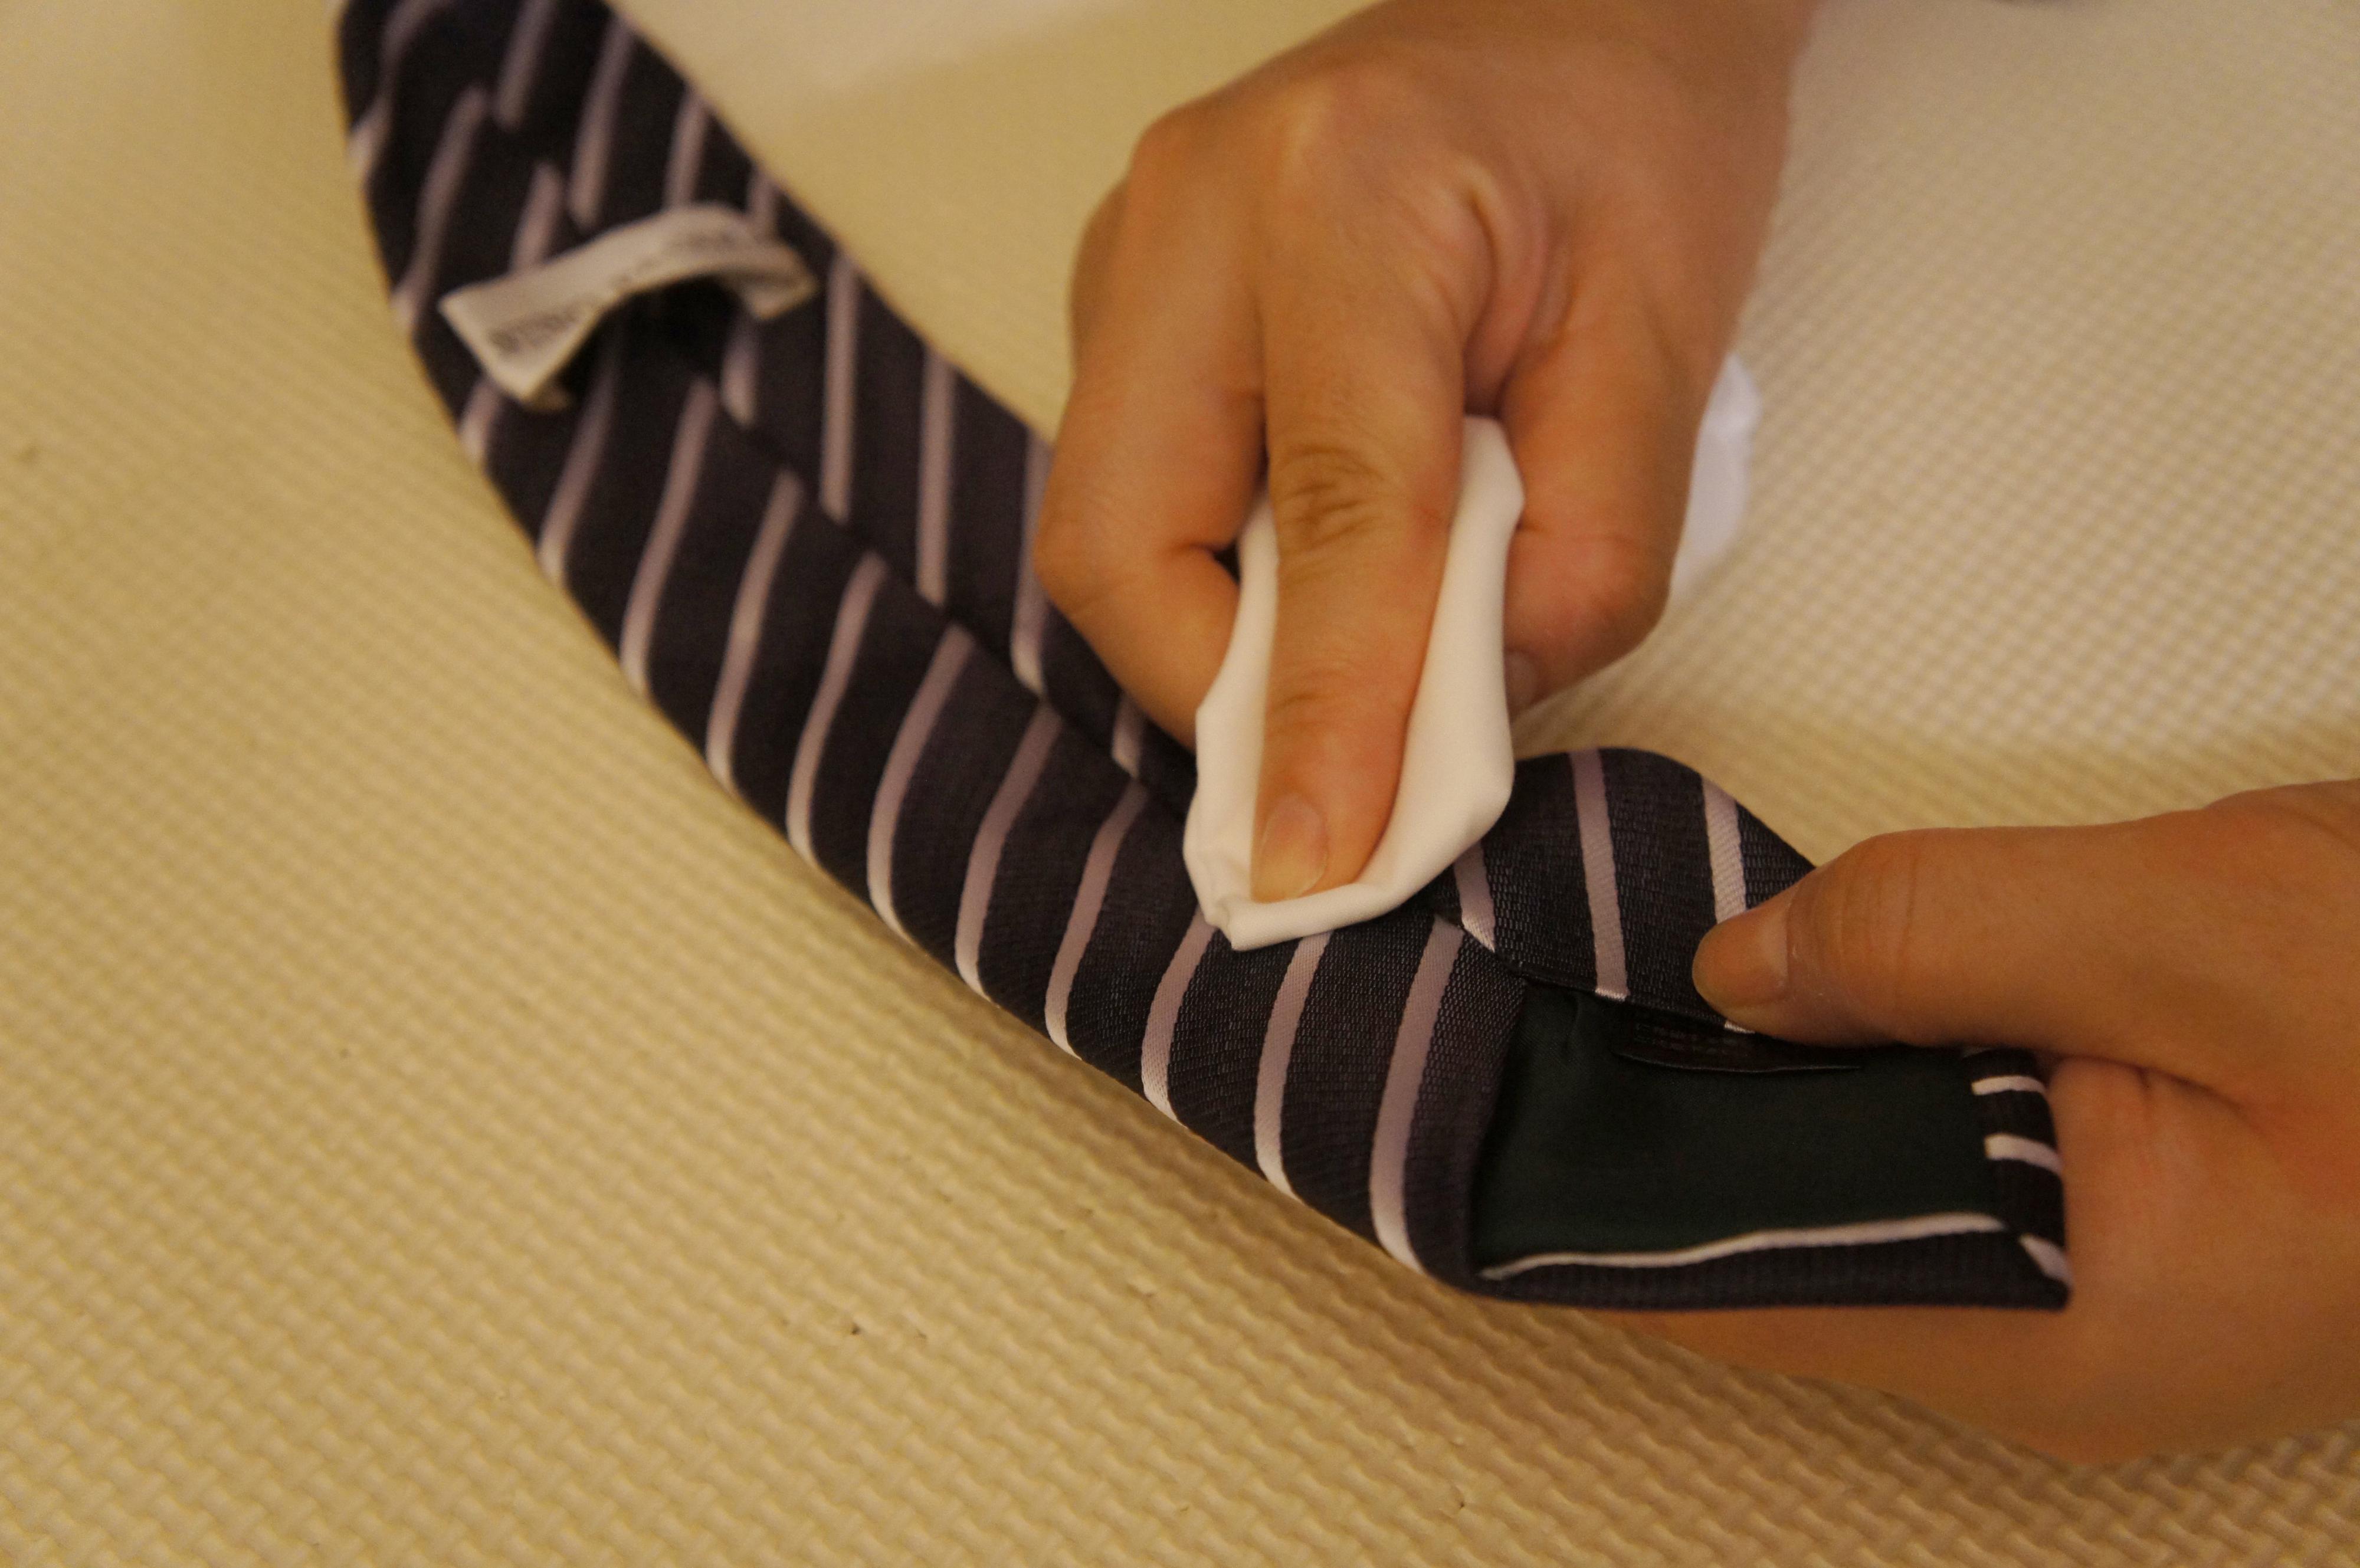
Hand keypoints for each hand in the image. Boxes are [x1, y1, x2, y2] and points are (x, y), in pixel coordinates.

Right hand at [1035, 0, 1812, 899]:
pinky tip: (1319, 570)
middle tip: (1344, 774)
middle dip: (1223, 696)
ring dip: (1226, 641)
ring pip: (1107, 533)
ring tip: (1361, 654)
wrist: (1573, 5)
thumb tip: (1464, 730)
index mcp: (1342, 197)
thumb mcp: (1667, 342)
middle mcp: (1186, 219)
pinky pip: (1131, 495)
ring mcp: (1128, 254)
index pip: (1323, 512)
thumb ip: (1584, 551)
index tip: (1325, 865)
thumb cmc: (1637, 138)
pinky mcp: (1122, 301)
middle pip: (1118, 544)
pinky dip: (1222, 578)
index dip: (1321, 711)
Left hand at [1616, 781, 2359, 1461]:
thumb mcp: (2197, 932)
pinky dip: (1892, 1067)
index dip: (1614, 1175)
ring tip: (1700, 958)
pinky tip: (1856, 983)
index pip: (1740, 1286)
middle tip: (1584, 976)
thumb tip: (1738, 971)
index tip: (1519, 1072)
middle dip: (1694, 1105)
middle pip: (1793, 1232)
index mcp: (2058, 1336)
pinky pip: (1955, 1153)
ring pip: (1871, 1182)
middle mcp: (2063, 1345)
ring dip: (1795, 1076)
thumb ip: (1942, 936)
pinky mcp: (2135, 1217)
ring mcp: (2102, 1287)